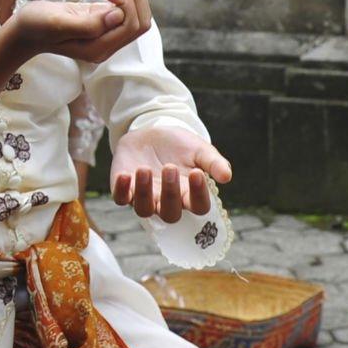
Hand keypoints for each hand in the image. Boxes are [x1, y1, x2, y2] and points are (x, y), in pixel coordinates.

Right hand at [4, 0, 151, 65]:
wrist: (23, 30)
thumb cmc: (36, 26)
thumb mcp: (57, 23)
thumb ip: (88, 24)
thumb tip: (118, 16)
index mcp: (98, 48)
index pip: (133, 26)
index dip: (127, 3)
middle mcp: (106, 44)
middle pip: (141, 22)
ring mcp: (105, 34)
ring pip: (137, 14)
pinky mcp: (101, 21)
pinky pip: (127, 10)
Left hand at [109, 125, 232, 223]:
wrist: (152, 132)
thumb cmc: (180, 145)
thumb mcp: (199, 149)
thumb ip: (213, 162)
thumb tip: (227, 176)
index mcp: (189, 194)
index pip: (199, 207)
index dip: (199, 195)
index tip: (198, 173)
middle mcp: (167, 201)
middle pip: (170, 214)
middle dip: (170, 193)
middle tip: (170, 167)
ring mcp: (145, 198)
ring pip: (144, 210)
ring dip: (144, 193)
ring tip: (144, 169)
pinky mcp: (125, 189)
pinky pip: (121, 198)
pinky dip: (121, 190)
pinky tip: (125, 175)